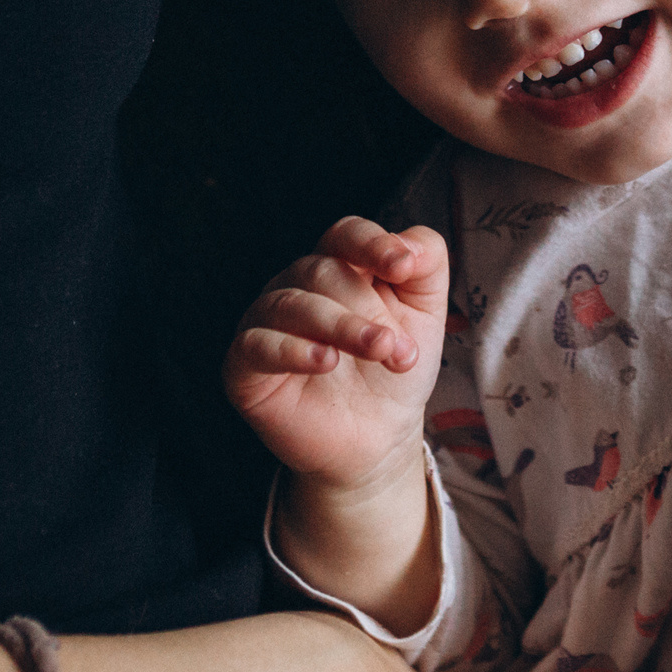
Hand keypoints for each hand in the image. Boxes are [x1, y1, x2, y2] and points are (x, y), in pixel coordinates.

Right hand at [225, 217, 448, 493]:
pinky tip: (325, 360)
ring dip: (341, 327)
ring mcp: (266, 322)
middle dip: (370, 310)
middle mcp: (296, 285)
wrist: (379, 436)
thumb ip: (427, 263)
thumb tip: (407, 245)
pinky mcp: (244, 365)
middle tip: (402, 350)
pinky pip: (257, 345)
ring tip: (379, 352)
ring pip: (293, 305)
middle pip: (325, 272)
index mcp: (338, 265)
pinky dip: (291, 349)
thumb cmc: (394, 366)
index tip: (402, 266)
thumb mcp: (427, 312)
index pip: (345, 235)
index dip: (372, 244)